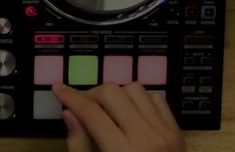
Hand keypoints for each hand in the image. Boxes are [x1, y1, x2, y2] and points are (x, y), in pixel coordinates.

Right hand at [53, 82, 184, 151]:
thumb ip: (79, 145)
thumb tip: (68, 113)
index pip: (91, 112)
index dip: (70, 97)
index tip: (58, 89)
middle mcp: (148, 138)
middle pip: (112, 92)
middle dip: (93, 96)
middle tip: (86, 109)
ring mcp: (166, 133)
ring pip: (134, 89)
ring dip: (117, 95)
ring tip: (109, 112)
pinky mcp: (177, 132)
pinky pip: (156, 98)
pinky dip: (140, 100)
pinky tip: (131, 115)